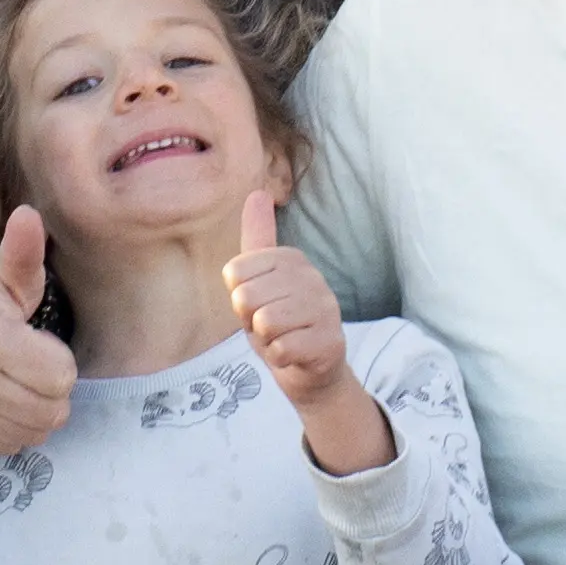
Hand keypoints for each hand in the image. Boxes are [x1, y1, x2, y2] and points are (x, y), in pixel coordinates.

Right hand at [0, 218, 78, 455]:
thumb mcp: (2, 272)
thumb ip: (23, 252)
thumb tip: (29, 217)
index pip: (62, 378)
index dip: (58, 360)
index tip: (36, 343)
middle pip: (50, 412)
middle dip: (50, 391)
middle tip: (28, 366)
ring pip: (30, 434)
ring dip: (32, 413)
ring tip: (12, 383)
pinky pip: (1, 447)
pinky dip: (7, 429)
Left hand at [228, 189, 392, 474]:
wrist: (310, 371)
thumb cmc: (278, 323)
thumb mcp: (259, 281)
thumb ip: (257, 238)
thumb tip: (258, 193)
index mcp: (291, 258)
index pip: (235, 274)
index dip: (238, 298)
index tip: (257, 305)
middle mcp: (312, 277)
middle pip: (247, 298)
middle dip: (250, 321)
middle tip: (269, 326)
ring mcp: (326, 308)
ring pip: (265, 323)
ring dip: (266, 340)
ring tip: (282, 338)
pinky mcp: (330, 341)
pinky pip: (282, 349)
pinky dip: (280, 357)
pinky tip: (294, 354)